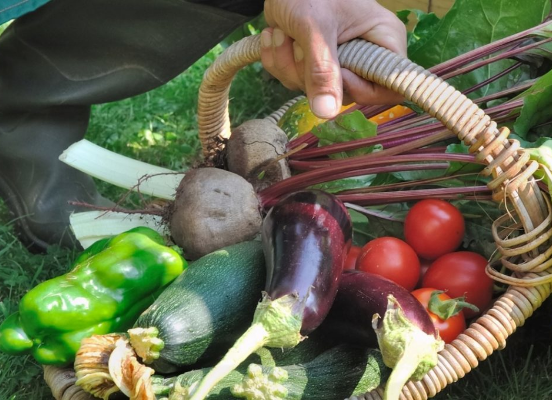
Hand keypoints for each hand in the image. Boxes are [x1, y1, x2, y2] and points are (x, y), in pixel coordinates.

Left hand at [262, 0, 406, 118]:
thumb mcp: (315, 26)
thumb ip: (321, 68)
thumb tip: (326, 112)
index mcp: (384, 39)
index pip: (392, 87)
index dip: (363, 90)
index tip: (337, 73)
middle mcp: (365, 55)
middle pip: (345, 94)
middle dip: (312, 75)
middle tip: (297, 45)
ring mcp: (339, 63)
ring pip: (317, 92)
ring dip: (289, 65)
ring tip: (283, 34)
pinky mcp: (315, 66)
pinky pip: (298, 84)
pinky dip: (280, 62)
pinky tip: (276, 36)